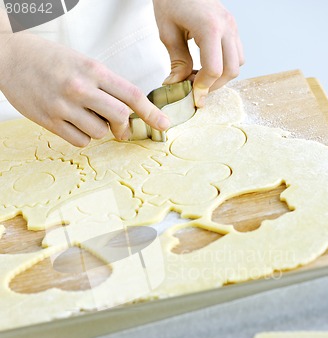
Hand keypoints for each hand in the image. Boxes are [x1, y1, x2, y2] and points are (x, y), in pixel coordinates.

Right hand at [0, 33, 169, 146]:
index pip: (131, 94)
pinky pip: (81, 141)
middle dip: (124, 127)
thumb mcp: (82, 62)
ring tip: (85, 116)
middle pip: (120, 117)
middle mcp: (80, 88)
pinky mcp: (50, 121)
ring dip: (100, 130)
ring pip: (100, 132)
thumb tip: (128, 112)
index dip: (152, 112)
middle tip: (121, 129)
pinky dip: (83, 137)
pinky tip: (73, 123)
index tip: (164, 125)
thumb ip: (105, 86)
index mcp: (92, 69)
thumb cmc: (49, 59)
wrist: (9, 56)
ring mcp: (64, 106)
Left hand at [153, 0, 243, 106]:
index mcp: (210, 27)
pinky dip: (225, 66)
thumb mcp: (168, 32)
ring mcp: (232, 27)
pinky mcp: (232, 28)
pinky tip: (207, 65)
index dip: (203, 87)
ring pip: (237, 64)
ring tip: (200, 76)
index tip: (191, 94)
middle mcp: (226, 27)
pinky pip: (236, 54)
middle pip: (231, 70)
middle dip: (213, 85)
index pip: (214, 69)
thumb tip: (177, 85)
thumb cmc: (171, 0)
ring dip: (221, 77)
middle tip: (194, 88)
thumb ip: (177, 61)